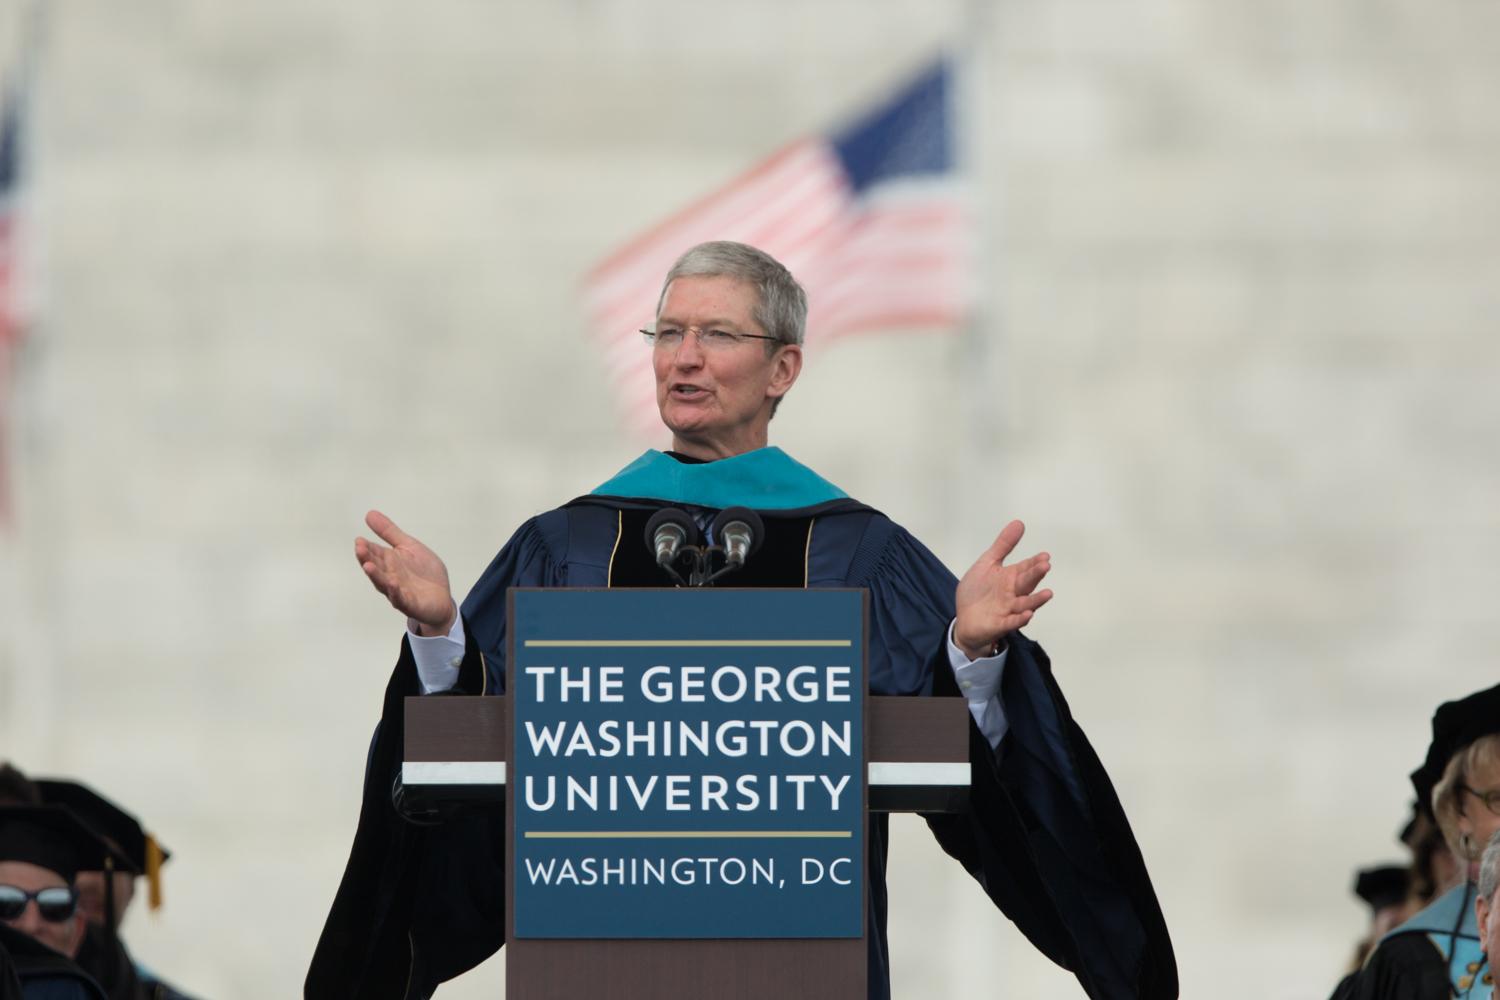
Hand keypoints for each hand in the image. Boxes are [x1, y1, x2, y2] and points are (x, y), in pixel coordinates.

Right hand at [355, 510, 455, 635]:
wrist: (442, 598)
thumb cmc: (423, 573)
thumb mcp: (409, 546)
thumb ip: (390, 532)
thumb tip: (370, 514)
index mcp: (389, 562)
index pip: (374, 553)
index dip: (366, 548)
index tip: (359, 540)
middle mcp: (390, 576)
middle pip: (376, 567)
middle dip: (367, 558)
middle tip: (360, 548)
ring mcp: (398, 591)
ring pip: (384, 584)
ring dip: (375, 575)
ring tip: (368, 566)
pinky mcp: (410, 604)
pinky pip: (401, 599)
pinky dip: (395, 592)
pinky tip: (392, 584)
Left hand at [953, 519, 1052, 660]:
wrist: (965, 619)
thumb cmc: (978, 591)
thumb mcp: (987, 564)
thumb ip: (1003, 545)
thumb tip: (1019, 523)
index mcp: (1010, 578)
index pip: (1026, 568)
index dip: (1034, 562)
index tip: (1045, 556)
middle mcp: (1013, 593)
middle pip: (1027, 583)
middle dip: (1036, 575)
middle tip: (1046, 565)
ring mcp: (1008, 609)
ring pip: (1025, 604)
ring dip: (1036, 600)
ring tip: (1048, 593)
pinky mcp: (1000, 624)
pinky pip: (1012, 622)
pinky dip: (1020, 619)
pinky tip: (1027, 614)